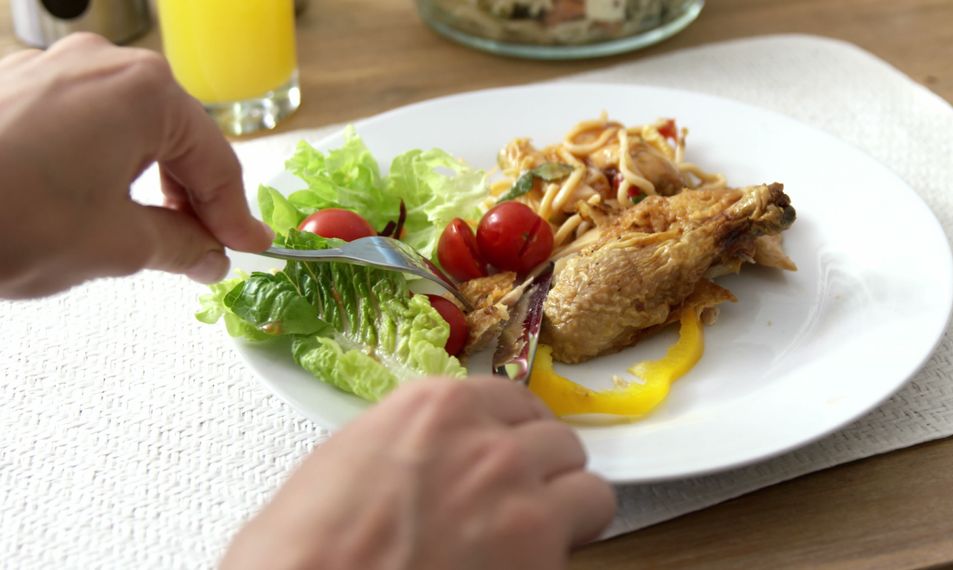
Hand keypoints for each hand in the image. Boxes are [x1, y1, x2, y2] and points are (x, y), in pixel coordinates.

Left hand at [0, 33, 271, 298]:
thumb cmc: (8, 219)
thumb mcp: (117, 246)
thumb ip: (180, 246)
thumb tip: (207, 255)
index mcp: (145, 91)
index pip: (216, 161)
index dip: (234, 215)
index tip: (245, 249)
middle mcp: (102, 65)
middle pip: (175, 136)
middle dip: (191, 196)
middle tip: (202, 248)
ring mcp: (51, 68)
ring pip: (127, 128)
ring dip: (147, 180)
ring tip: (149, 232)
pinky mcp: (12, 86)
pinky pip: (81, 124)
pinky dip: (101, 164)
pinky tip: (95, 205)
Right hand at [222, 378, 615, 569]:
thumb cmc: (303, 548)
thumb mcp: (349, 459)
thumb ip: (413, 442)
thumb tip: (433, 455)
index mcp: (438, 407)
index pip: (517, 402)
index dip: (517, 435)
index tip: (514, 454)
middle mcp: (491, 442)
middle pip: (558, 443)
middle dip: (544, 473)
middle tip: (519, 502)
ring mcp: (522, 498)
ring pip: (589, 490)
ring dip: (567, 512)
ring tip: (533, 539)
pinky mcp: (540, 554)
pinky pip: (582, 544)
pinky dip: (561, 556)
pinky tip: (521, 565)